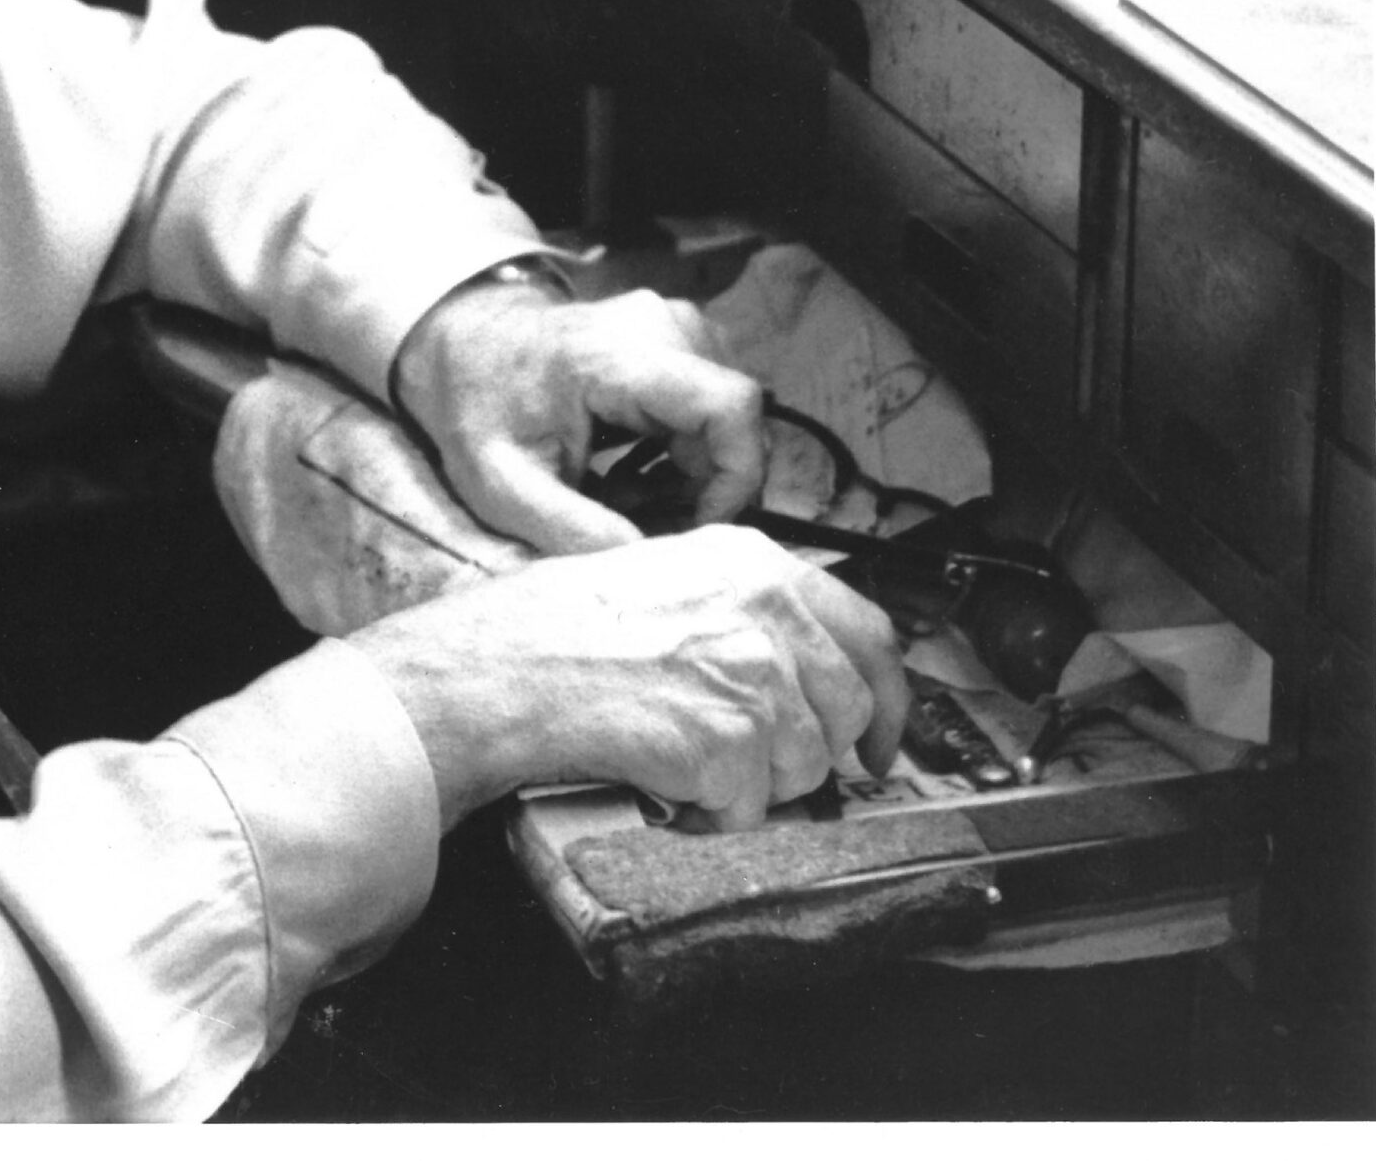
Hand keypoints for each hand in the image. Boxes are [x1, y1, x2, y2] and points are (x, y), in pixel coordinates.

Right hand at [345, 524, 909, 830]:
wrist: (489, 671)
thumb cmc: (545, 631)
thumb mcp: (656, 580)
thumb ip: (735, 610)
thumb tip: (797, 672)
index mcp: (749, 558)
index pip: (868, 629)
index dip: (886, 698)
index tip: (880, 739)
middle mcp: (764, 605)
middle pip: (850, 707)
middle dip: (813, 756)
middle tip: (761, 773)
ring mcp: (751, 671)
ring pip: (805, 768)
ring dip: (750, 788)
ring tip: (678, 764)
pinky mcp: (729, 739)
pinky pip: (751, 810)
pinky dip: (708, 817)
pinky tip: (660, 784)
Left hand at [389, 274, 765, 555]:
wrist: (460, 349)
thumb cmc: (477, 412)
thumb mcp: (505, 488)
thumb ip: (578, 531)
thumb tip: (653, 569)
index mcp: (616, 354)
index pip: (730, 404)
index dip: (736, 475)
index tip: (695, 525)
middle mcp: (660, 324)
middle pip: (734, 421)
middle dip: (702, 487)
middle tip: (635, 516)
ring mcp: (672, 322)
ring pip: (725, 419)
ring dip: (691, 472)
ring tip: (622, 490)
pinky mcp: (675, 334)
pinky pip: (710, 405)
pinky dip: (683, 450)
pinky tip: (629, 466)